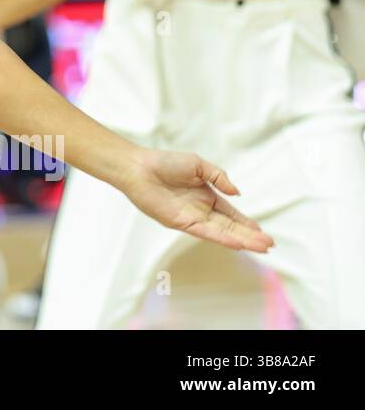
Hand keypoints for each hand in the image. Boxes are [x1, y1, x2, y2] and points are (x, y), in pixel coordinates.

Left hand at [119, 148, 273, 252]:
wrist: (140, 168)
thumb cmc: (165, 162)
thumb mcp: (198, 164)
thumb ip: (219, 177)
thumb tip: (238, 193)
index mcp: (206, 195)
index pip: (231, 213)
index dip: (246, 223)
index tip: (262, 232)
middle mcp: (201, 209)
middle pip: (230, 226)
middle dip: (250, 236)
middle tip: (269, 245)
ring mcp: (192, 217)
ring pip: (222, 232)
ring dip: (241, 240)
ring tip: (261, 247)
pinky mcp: (181, 223)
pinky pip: (205, 232)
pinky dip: (221, 238)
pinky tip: (237, 243)